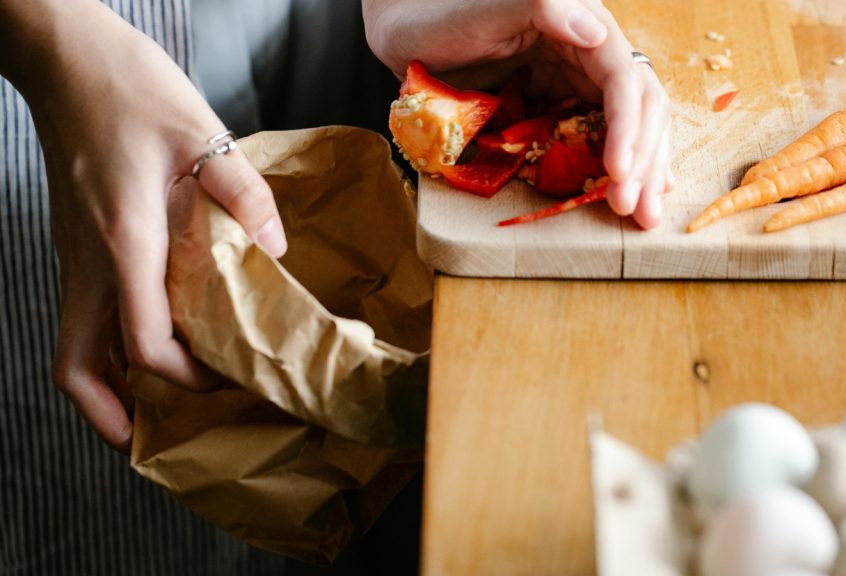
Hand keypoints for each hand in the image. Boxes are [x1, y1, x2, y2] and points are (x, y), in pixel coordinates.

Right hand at [1, 1, 287, 451]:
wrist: (68, 60)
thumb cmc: (129, 90)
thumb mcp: (202, 134)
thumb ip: (244, 195)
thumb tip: (274, 251)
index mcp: (124, 243)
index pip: (146, 344)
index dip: (188, 377)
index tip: (230, 379)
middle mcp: (90, 262)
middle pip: (79, 369)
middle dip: (115, 417)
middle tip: (160, 440)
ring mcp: (75, 256)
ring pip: (74, 347)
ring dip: (108, 389)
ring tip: (152, 410)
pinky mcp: (78, 243)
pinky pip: (84, 316)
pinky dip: (108, 347)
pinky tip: (149, 344)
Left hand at [363, 0, 672, 228]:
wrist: (406, 35)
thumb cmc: (440, 16)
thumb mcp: (487, 9)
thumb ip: (541, 8)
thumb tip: (597, 31)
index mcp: (581, 25)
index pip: (622, 78)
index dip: (628, 126)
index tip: (618, 170)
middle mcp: (589, 53)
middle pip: (638, 107)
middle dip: (643, 159)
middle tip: (633, 208)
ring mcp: (575, 82)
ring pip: (628, 126)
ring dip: (641, 170)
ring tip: (644, 214)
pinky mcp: (558, 107)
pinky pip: (597, 138)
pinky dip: (618, 165)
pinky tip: (631, 189)